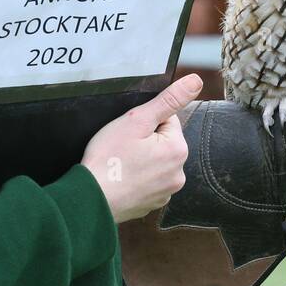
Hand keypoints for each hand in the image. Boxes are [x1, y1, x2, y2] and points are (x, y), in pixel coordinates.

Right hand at [81, 74, 198, 223]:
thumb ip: (168, 100)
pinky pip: (147, 182)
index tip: (129, 133)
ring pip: (155, 163)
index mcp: (178, 150)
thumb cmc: (108, 158)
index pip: (167, 120)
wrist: (90, 199)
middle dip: (144, 141)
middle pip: (162, 142)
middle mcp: (178, 174)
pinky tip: (120, 178)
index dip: (145, 122)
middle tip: (121, 148)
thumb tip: (196, 81)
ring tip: (119, 163)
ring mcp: (165, 192)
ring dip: (140, 160)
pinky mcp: (152, 204)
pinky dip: (136, 179)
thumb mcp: (137, 120)